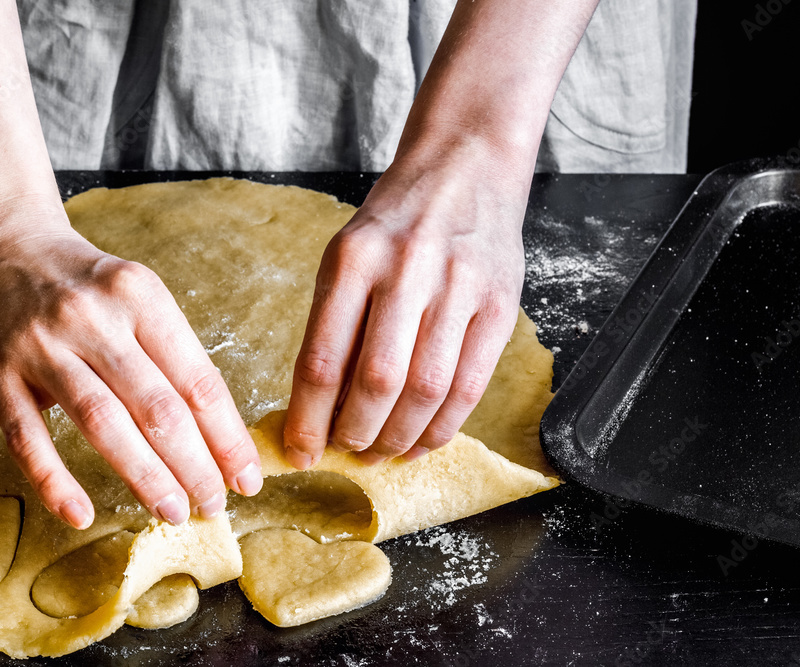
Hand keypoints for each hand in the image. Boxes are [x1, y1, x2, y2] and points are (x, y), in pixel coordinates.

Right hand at [0, 199, 261, 528]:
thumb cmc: (84, 284)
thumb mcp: (138, 295)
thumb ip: (172, 353)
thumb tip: (220, 432)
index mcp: (141, 296)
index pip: (197, 380)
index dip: (227, 437)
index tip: (247, 477)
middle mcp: (94, 319)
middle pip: (157, 407)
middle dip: (195, 465)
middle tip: (214, 505)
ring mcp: (42, 347)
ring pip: (103, 423)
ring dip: (144, 476)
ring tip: (173, 513)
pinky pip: (28, 438)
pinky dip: (55, 481)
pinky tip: (82, 514)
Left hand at [283, 138, 528, 466]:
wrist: (467, 165)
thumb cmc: (398, 220)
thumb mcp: (349, 253)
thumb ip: (337, 323)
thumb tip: (322, 408)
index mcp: (354, 258)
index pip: (323, 360)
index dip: (308, 419)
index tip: (300, 451)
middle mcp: (407, 271)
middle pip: (377, 381)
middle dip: (356, 433)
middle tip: (347, 451)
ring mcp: (460, 288)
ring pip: (426, 390)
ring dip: (399, 437)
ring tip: (382, 452)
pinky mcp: (499, 305)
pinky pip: (470, 386)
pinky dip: (443, 426)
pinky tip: (423, 440)